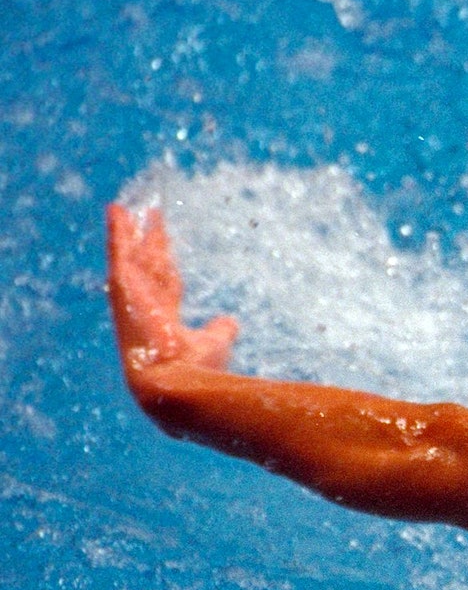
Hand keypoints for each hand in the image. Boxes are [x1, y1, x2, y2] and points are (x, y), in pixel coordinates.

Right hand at [106, 204, 238, 379]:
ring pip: (131, 255)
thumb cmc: (196, 369)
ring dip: (129, 232)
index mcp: (164, 318)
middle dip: (148, 242)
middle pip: (148, 265)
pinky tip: (116, 210)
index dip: (165, 263)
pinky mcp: (123, 287)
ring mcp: (133, 296)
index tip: (163, 246)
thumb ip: (220, 330)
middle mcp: (146, 305)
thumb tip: (230, 321)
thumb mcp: (214, 343)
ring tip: (125, 208)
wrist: (175, 381)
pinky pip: (119, 252)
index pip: (166, 283)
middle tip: (148, 216)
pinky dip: (117, 231)